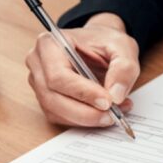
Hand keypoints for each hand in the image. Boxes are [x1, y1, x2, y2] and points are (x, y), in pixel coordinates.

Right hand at [25, 13, 139, 126]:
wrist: (99, 45)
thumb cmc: (105, 41)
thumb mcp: (123, 47)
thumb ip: (124, 68)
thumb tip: (116, 95)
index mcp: (50, 43)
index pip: (58, 75)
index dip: (83, 92)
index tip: (108, 102)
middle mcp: (38, 63)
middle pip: (53, 98)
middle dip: (85, 112)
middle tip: (112, 115)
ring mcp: (38, 83)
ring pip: (56, 112)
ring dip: (86, 119)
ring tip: (113, 114)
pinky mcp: (46, 99)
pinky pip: (61, 118)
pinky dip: (83, 121)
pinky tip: (102, 114)